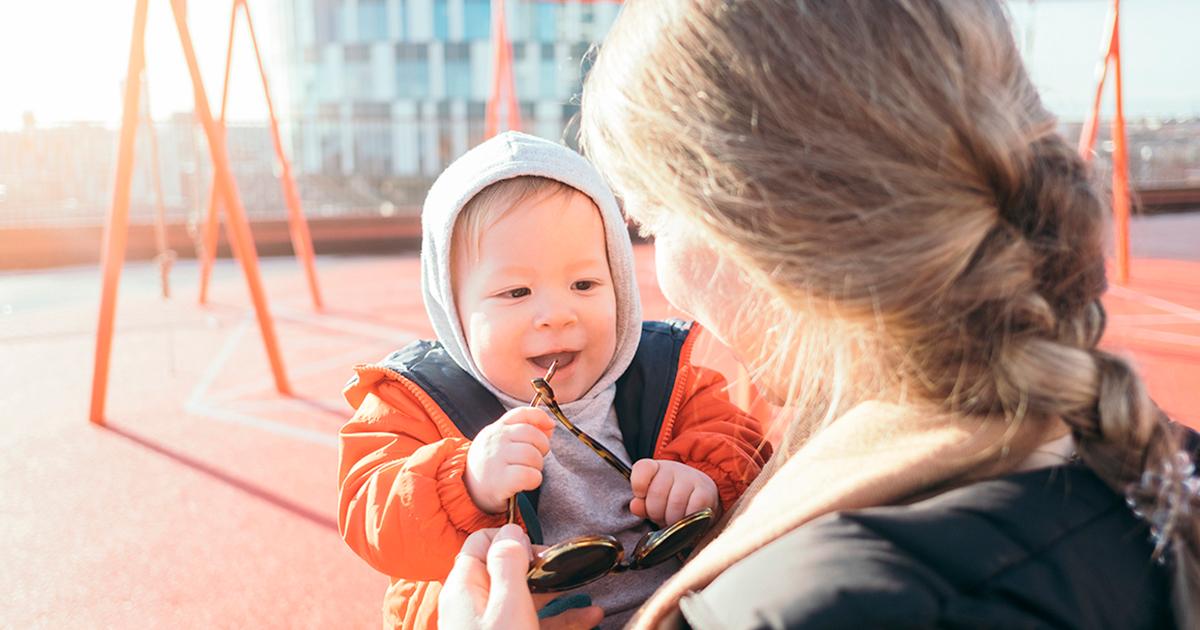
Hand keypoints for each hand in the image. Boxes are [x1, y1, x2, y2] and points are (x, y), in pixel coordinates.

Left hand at [439, 526, 603, 629]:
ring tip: (591, 596)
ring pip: (527, 600)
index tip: (542, 550)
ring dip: (560, 595)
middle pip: (508, 570)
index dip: (513, 539)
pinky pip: (535, 624)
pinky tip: (589, 619)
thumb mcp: (508, 605)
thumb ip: (509, 564)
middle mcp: (476, 604)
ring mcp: (492, 627)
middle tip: (572, 570)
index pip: (482, 542)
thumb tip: (511, 530)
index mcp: (466, 586)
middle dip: (544, 568)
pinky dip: (561, 620)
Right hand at [465, 407, 555, 513]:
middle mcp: (496, 440)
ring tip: (528, 472)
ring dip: (537, 467)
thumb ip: (523, 431)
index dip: (540, 417)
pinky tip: (526, 483)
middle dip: (542, 448)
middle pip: (533, 435)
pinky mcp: (499, 480)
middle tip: (534, 460)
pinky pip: (530, 475)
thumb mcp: (499, 443)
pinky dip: (534, 480)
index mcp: (497, 429)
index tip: (550, 426)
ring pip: (533, 455)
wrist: (466, 490)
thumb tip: (550, 426)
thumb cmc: (489, 466)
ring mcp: (496, 459)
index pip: (522, 413)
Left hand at [630, 459, 719, 525]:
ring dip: (672, 519)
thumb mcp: (652, 500)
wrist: (701, 496)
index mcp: (656, 468)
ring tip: (673, 520)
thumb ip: (641, 504)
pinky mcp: (706, 492)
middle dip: (656, 512)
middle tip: (661, 516)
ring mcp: (691, 478)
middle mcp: (674, 468)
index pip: (642, 469)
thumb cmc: (672, 499)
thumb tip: (635, 506)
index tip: (641, 496)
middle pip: (657, 493)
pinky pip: (693, 508)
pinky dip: (687, 519)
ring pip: (675, 503)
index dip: (638, 486)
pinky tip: (686, 519)